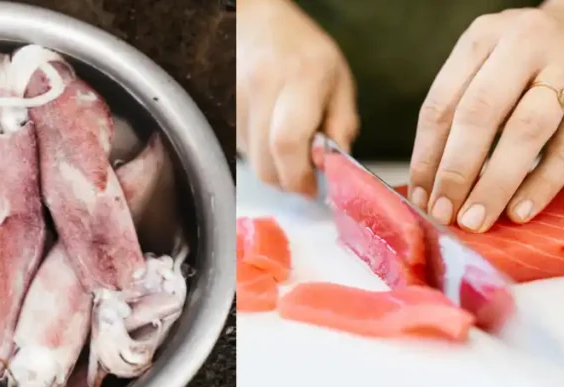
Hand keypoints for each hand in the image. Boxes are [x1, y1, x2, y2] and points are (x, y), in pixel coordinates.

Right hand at [237, 0, 358, 195]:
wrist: (255, 21)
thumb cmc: (303, 51)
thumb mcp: (339, 81)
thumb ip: (342, 125)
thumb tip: (335, 167)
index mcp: (301, 78)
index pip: (288, 142)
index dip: (299, 176)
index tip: (312, 187)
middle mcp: (262, 87)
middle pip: (265, 162)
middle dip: (287, 180)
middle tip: (303, 174)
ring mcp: (235, 97)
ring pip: (251, 160)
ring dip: (273, 165)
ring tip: (289, 142)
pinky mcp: (221, 109)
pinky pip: (240, 148)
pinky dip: (258, 152)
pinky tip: (269, 132)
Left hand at [408, 6, 563, 231]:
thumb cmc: (522, 56)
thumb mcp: (484, 62)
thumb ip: (458, 110)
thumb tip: (431, 185)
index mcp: (483, 38)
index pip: (444, 101)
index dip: (427, 154)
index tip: (420, 197)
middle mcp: (523, 46)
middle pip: (482, 111)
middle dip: (457, 170)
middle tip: (445, 212)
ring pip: (527, 129)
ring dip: (497, 181)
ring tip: (477, 219)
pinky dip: (542, 183)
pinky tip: (520, 211)